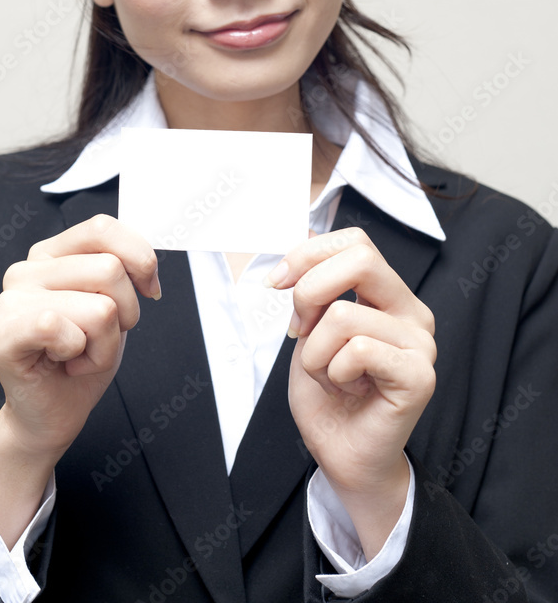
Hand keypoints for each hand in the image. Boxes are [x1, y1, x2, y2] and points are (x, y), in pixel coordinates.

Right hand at [0, 214, 158, 459]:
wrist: (55, 413)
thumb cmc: (83, 357)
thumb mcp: (116, 304)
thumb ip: (123, 269)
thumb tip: (146, 260)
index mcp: (51, 253)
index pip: (103, 227)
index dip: (140, 258)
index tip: (148, 291)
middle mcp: (26, 269)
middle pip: (110, 270)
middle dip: (125, 314)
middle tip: (97, 338)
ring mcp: (9, 301)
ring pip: (99, 307)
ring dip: (106, 343)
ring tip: (79, 354)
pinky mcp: (1, 336)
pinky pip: (61, 328)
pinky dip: (82, 354)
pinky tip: (64, 363)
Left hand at [266, 227, 435, 556]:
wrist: (343, 457)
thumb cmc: (328, 396)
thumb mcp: (309, 329)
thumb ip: (314, 288)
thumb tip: (305, 241)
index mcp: (389, 295)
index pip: (356, 241)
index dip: (309, 253)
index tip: (276, 282)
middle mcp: (412, 312)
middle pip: (361, 259)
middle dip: (309, 292)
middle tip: (299, 331)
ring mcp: (421, 343)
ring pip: (342, 316)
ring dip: (315, 353)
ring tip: (331, 378)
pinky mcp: (420, 376)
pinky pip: (357, 350)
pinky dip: (333, 373)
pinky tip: (350, 390)